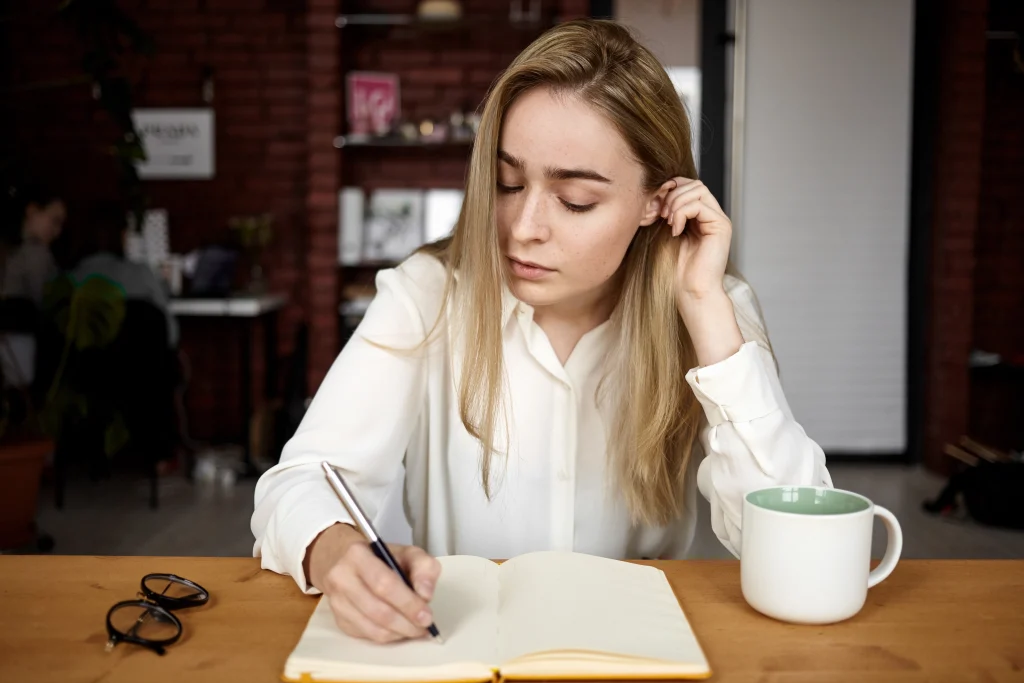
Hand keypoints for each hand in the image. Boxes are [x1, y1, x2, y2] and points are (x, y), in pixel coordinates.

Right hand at [306, 523, 441, 643]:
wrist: (342, 559)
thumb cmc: (380, 557)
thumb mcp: (407, 552)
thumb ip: (423, 568)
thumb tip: (425, 595)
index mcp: (358, 555)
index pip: (384, 584)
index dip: (408, 603)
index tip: (426, 616)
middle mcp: (341, 579)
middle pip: (377, 611)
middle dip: (406, 623)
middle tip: (424, 627)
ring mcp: (337, 602)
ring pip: (371, 628)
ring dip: (398, 633)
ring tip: (415, 630)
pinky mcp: (338, 619)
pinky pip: (366, 635)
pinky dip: (387, 636)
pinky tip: (399, 629)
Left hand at [660, 177, 732, 307]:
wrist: (690, 291)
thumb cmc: (676, 268)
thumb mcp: (666, 233)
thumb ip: (667, 212)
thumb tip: (658, 192)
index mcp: (700, 216)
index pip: (688, 185)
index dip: (671, 188)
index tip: (656, 207)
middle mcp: (712, 215)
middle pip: (695, 183)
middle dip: (673, 195)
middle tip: (662, 215)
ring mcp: (719, 220)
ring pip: (698, 189)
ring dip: (676, 203)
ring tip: (669, 223)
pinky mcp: (721, 226)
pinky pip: (700, 205)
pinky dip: (682, 214)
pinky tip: (676, 231)